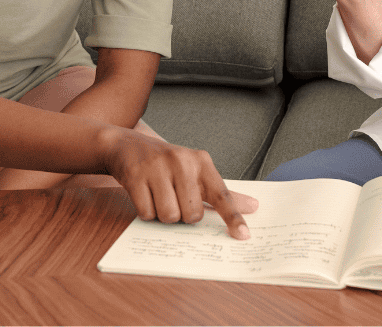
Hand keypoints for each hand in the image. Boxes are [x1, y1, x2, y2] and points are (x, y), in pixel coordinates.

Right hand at [102, 127, 256, 239]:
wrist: (128, 145)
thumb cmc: (168, 164)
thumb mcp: (196, 172)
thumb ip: (222, 193)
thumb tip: (253, 206)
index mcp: (201, 161)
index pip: (222, 194)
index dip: (233, 216)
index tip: (243, 235)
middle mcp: (182, 162)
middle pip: (192, 215)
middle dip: (183, 215)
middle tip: (175, 197)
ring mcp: (158, 168)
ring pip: (170, 216)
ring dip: (163, 215)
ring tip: (159, 195)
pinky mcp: (136, 176)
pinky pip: (147, 214)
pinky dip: (146, 211)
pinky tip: (145, 194)